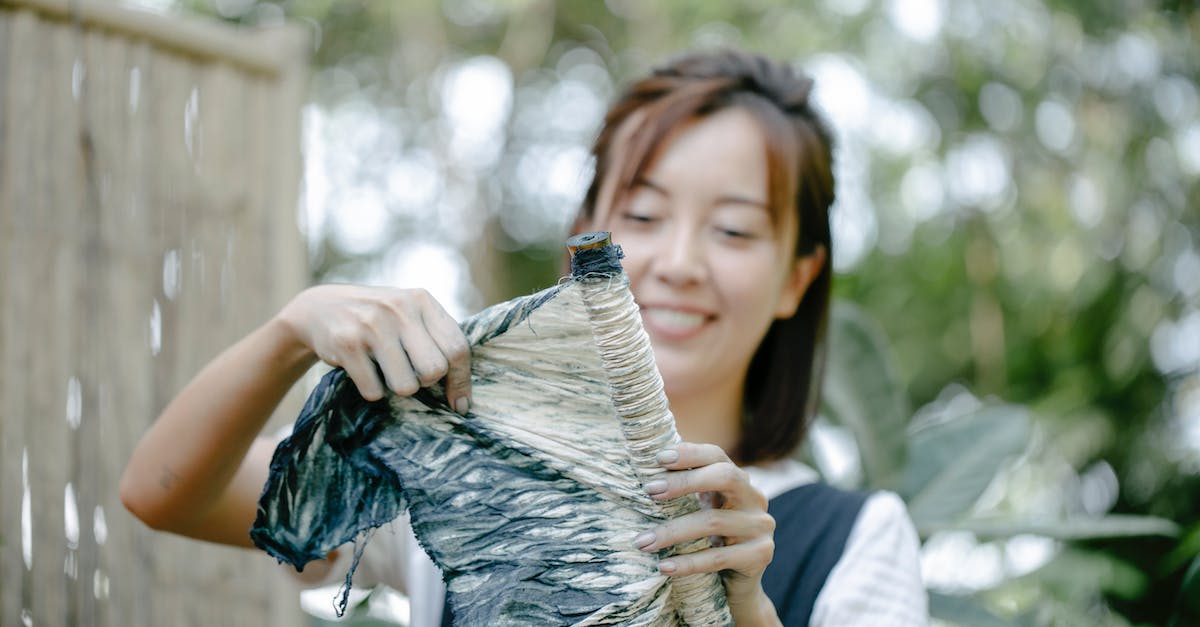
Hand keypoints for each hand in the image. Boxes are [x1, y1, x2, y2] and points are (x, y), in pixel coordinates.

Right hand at [276, 285, 470, 410]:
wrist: (320, 307)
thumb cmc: (378, 320)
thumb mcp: (410, 314)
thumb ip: (438, 342)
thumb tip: (463, 400)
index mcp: (422, 301)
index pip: (457, 347)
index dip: (461, 380)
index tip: (460, 403)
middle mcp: (399, 308)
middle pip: (434, 370)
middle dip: (425, 382)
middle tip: (410, 373)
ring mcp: (372, 325)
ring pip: (406, 386)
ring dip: (397, 388)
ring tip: (385, 370)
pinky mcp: (347, 344)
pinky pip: (374, 391)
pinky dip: (371, 390)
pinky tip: (364, 371)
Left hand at [635, 442, 777, 620]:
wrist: (738, 582)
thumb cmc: (712, 538)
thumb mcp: (701, 508)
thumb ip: (685, 488)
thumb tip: (644, 469)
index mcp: (738, 480)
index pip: (717, 456)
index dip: (690, 454)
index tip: (659, 459)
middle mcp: (754, 498)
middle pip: (725, 477)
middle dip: (684, 481)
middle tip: (650, 490)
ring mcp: (760, 526)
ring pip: (713, 521)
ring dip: (673, 531)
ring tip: (642, 541)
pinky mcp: (760, 554)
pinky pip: (718, 557)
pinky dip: (688, 563)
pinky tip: (664, 566)